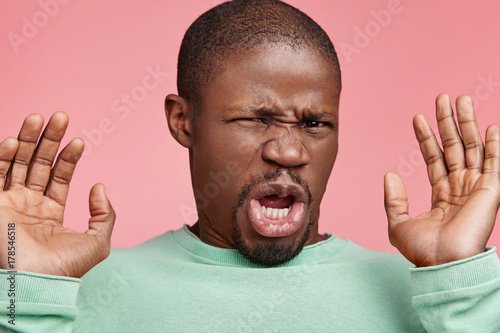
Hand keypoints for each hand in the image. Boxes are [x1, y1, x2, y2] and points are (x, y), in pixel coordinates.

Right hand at [0, 112, 114, 277]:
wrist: (33, 284)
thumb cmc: (64, 269)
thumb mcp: (96, 242)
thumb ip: (104, 215)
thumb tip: (100, 187)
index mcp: (49, 213)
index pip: (58, 177)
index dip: (68, 158)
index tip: (80, 140)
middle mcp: (27, 205)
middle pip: (37, 164)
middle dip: (48, 140)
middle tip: (60, 116)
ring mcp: (7, 204)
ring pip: (16, 163)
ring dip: (26, 139)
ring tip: (40, 117)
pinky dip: (2, 156)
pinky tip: (14, 140)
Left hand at [384, 93, 499, 266]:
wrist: (442, 263)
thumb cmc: (422, 250)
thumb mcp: (398, 223)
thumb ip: (394, 199)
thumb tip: (389, 175)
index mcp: (441, 193)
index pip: (434, 157)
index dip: (426, 137)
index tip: (417, 118)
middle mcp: (460, 186)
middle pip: (454, 146)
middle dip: (447, 122)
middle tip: (442, 97)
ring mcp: (476, 187)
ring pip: (472, 147)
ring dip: (467, 123)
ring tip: (461, 99)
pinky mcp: (491, 190)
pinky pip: (495, 162)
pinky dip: (495, 144)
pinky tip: (492, 126)